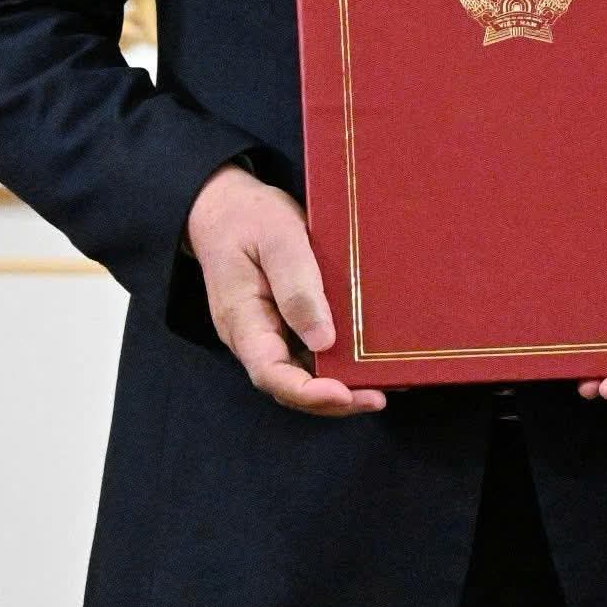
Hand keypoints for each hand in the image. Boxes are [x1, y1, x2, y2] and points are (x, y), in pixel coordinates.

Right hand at [186, 164, 384, 417]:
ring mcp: (268, 333)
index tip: (345, 394)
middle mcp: (253, 338)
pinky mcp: (283, 322)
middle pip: (290, 384)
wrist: (224, 206)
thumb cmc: (250, 218)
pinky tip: (366, 360)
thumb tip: (324, 341)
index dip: (308, 392)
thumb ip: (297, 287)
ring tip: (382, 386)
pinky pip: (307, 352)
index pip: (271, 373)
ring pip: (300, 373)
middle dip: (332, 399)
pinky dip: (335, 363)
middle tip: (378, 397)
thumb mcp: (279, 239)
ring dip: (338, 386)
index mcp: (242, 321)